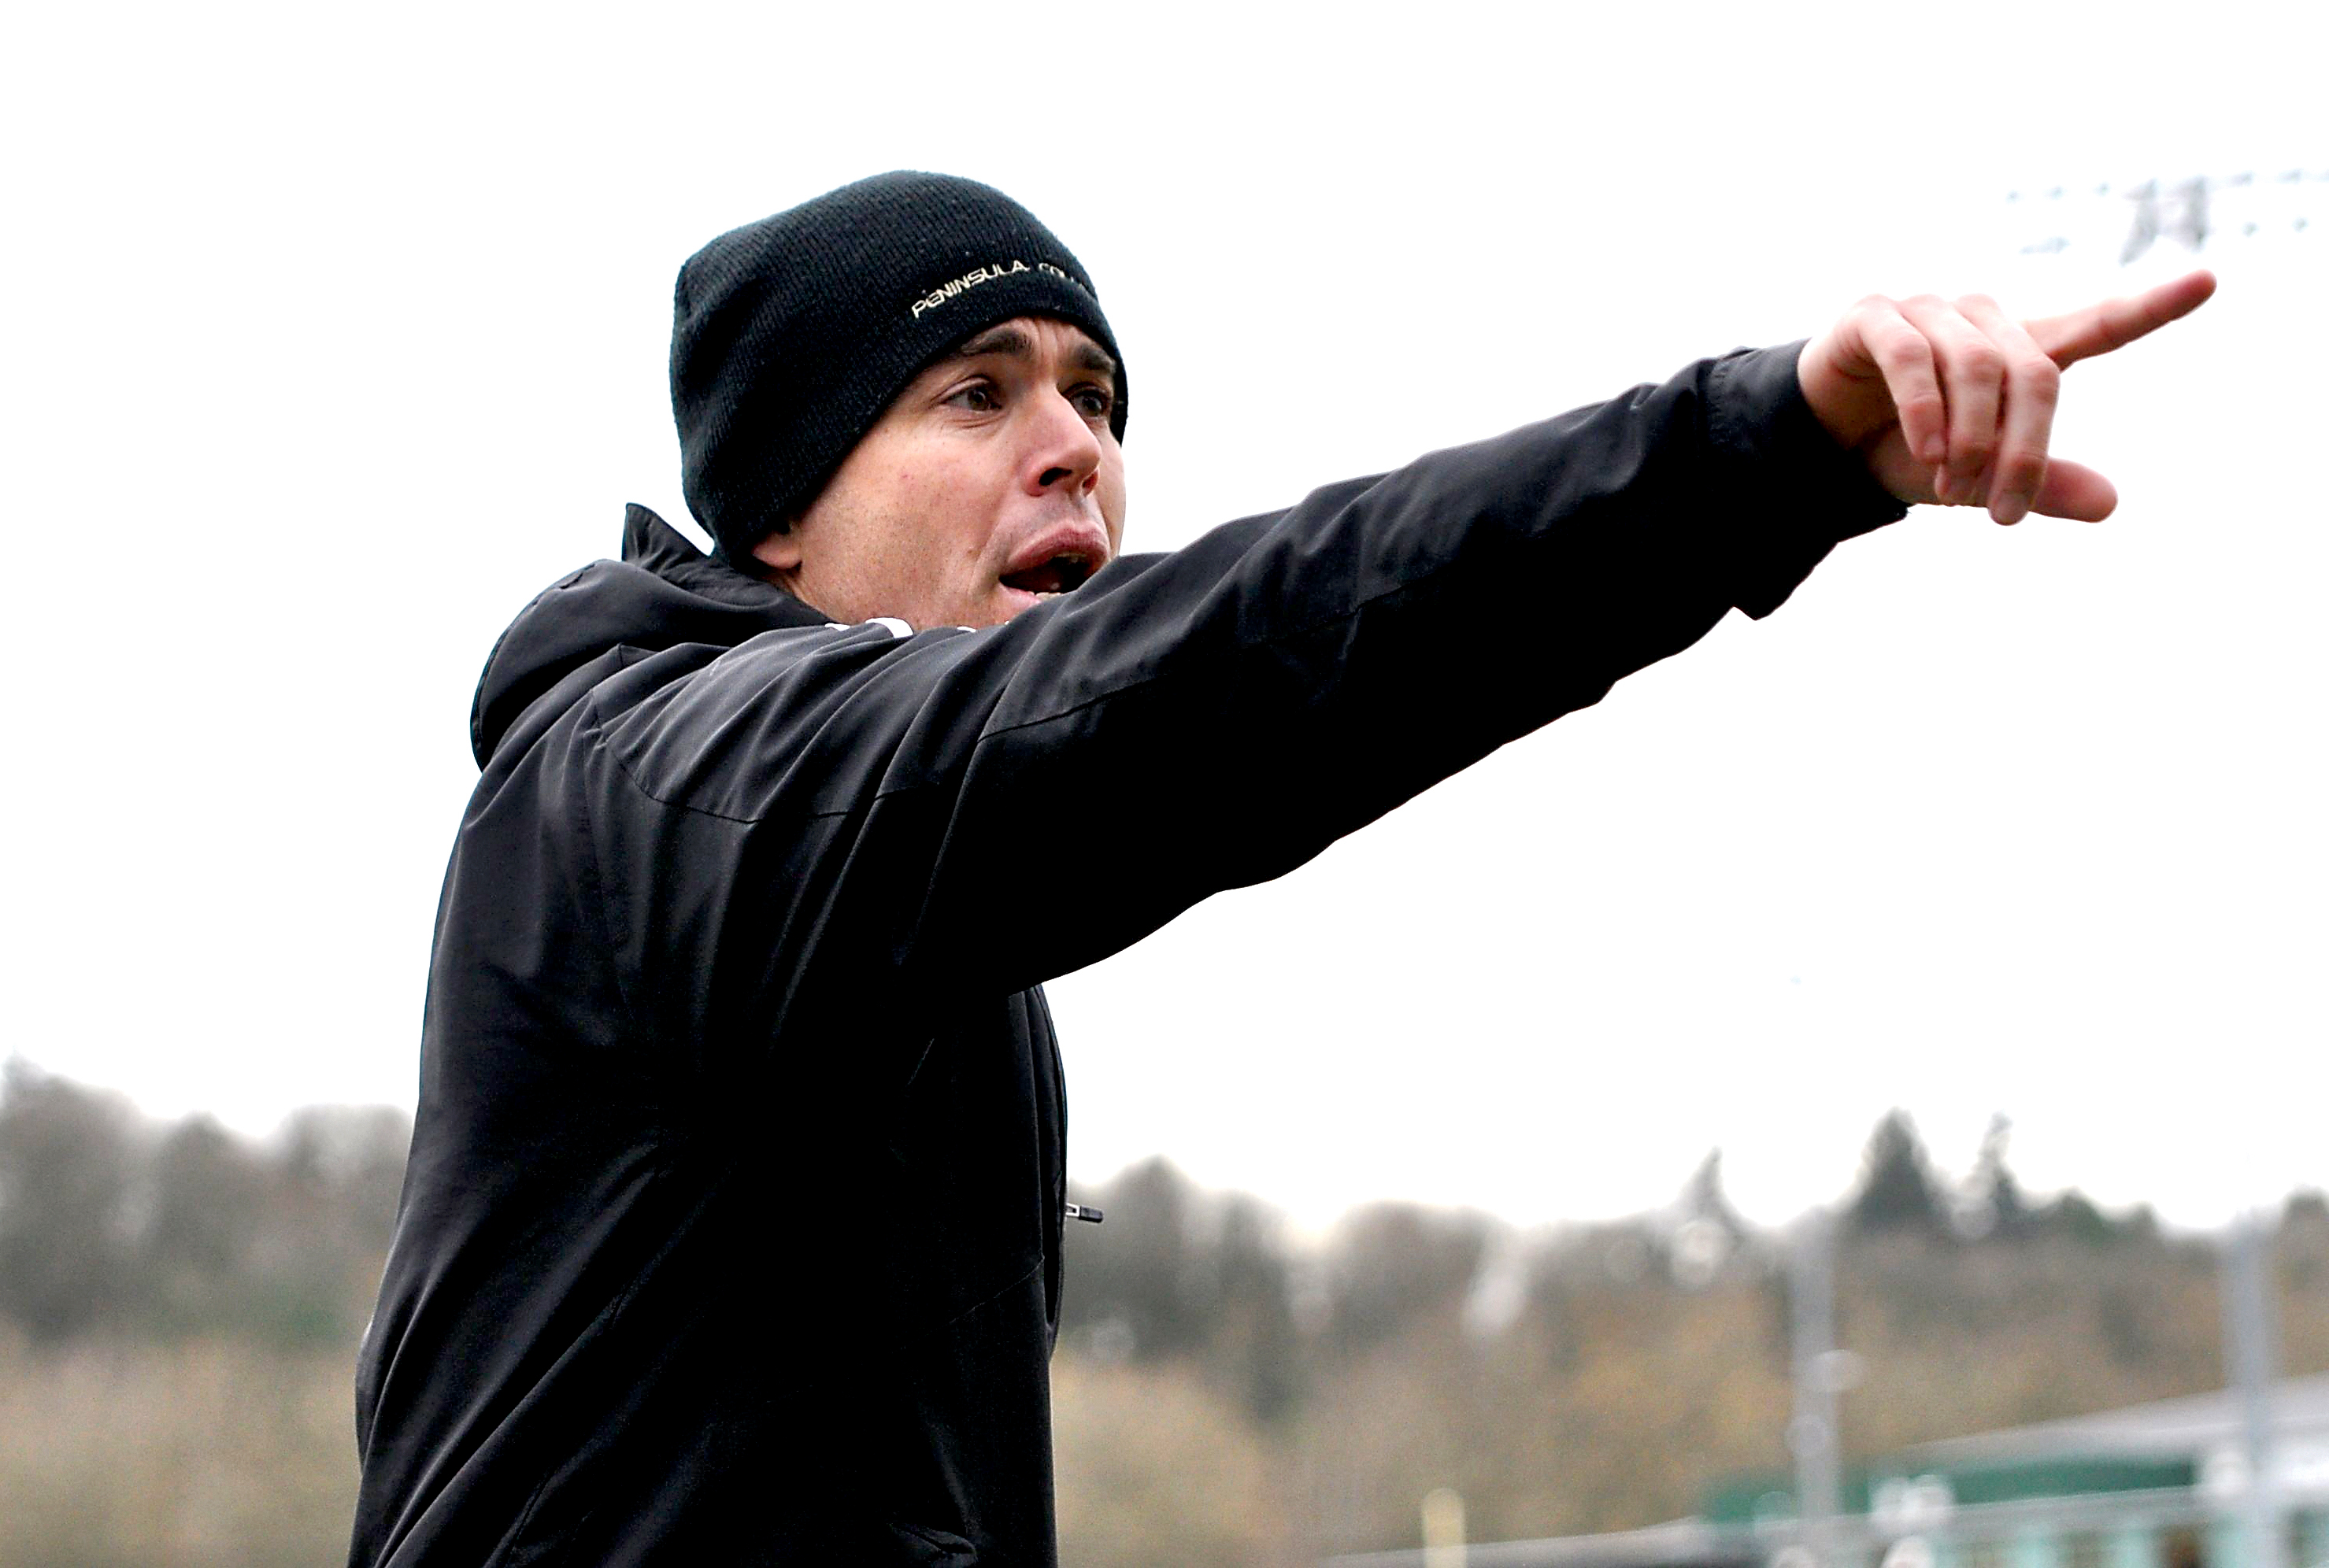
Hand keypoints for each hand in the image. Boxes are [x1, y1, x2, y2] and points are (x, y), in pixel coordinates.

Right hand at [1796, 270, 2215, 523]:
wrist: (1813, 444)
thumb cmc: (1902, 451)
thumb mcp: (1974, 480)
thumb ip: (2039, 484)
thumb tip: (2112, 504)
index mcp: (2017, 352)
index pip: (2096, 324)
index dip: (2153, 306)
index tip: (2211, 279)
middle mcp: (1980, 320)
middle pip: (2033, 372)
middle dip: (2024, 448)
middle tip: (2002, 513)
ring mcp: (1927, 311)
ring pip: (1976, 365)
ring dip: (1970, 439)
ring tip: (1954, 494)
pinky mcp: (1875, 315)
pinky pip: (1914, 355)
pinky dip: (1926, 410)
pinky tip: (1928, 457)